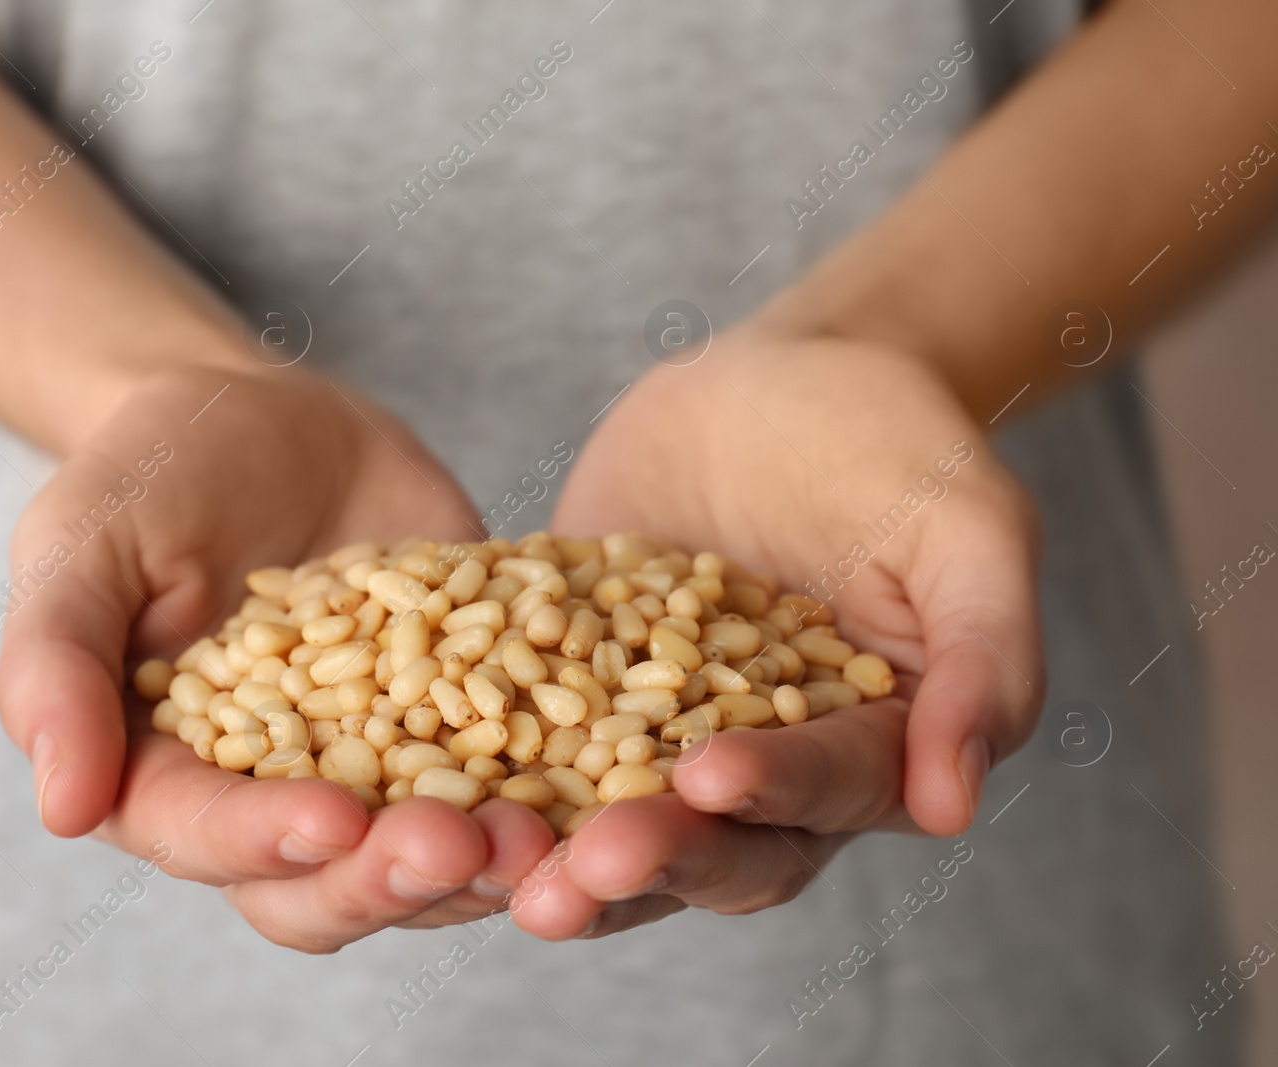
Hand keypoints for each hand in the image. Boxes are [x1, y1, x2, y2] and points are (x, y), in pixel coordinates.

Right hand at [0, 365, 554, 951]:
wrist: (267, 417)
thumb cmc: (149, 474)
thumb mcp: (82, 541)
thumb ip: (56, 662)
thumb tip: (62, 808)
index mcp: (168, 779)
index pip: (206, 838)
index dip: (264, 840)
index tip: (330, 819)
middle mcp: (276, 801)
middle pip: (330, 883)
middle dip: (394, 878)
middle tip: (462, 843)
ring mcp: (382, 770)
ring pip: (432, 858)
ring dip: (490, 860)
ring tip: (550, 835)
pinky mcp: (468, 725)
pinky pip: (517, 776)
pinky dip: (563, 790)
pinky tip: (618, 777)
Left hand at [510, 334, 1043, 939]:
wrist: (774, 377)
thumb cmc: (894, 440)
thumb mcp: (966, 525)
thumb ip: (982, 653)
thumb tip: (951, 804)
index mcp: (869, 749)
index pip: (827, 794)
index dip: (774, 794)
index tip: (708, 777)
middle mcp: (762, 768)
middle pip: (713, 843)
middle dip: (649, 859)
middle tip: (578, 871)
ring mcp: (656, 735)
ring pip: (612, 819)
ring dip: (556, 852)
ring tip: (491, 864)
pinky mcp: (571, 692)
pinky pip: (525, 738)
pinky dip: (481, 764)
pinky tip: (415, 775)